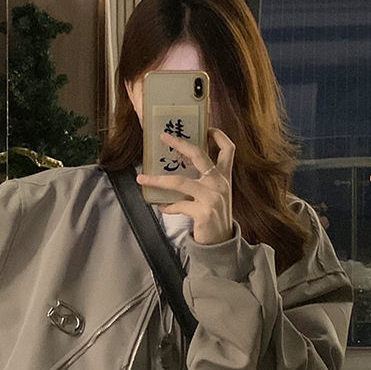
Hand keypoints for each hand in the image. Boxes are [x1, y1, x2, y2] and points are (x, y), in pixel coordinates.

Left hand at [136, 128, 234, 245]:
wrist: (221, 241)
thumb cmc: (215, 215)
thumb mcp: (215, 194)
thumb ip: (203, 180)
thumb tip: (177, 167)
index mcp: (224, 176)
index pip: (228, 149)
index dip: (218, 135)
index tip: (205, 127)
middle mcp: (219, 183)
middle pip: (199, 155)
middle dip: (180, 143)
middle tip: (163, 137)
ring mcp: (212, 197)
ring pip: (179, 181)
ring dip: (158, 180)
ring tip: (142, 178)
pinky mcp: (203, 212)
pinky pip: (178, 205)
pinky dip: (167, 206)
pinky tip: (161, 207)